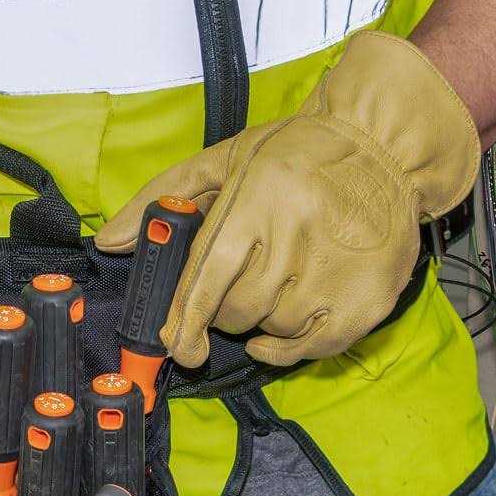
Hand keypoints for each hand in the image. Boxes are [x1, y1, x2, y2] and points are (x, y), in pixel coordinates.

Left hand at [96, 32, 479, 367]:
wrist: (386, 146)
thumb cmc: (297, 153)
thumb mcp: (226, 158)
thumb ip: (163, 198)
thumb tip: (109, 243)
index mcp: (260, 197)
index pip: (208, 277)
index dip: (186, 320)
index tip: (176, 344)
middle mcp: (299, 235)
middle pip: (236, 311)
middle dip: (226, 310)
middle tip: (243, 282)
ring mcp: (336, 271)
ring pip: (270, 329)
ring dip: (261, 319)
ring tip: (279, 280)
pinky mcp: (366, 299)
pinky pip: (309, 349)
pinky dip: (286, 348)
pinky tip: (282, 325)